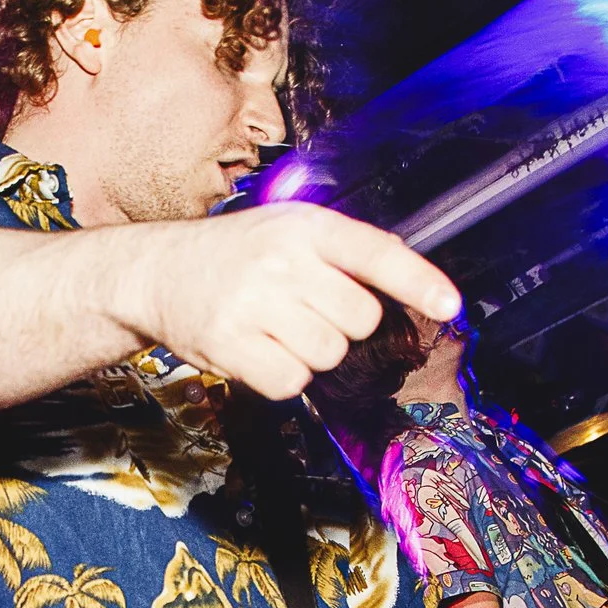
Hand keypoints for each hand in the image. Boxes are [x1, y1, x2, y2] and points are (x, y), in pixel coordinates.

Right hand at [130, 203, 459, 398]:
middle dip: (341, 324)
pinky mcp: (229, 344)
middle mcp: (281, 260)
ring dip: (310, 352)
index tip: (450, 305)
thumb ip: (345, 250)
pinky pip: (291, 382)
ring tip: (275, 328)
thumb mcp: (288, 228)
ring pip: (328, 355)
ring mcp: (253, 303)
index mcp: (304, 225)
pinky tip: (258, 349)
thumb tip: (410, 275)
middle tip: (303, 309)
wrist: (157, 272)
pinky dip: (282, 376)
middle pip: (360, 319)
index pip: (376, 253)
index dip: (418, 281)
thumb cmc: (236, 254)